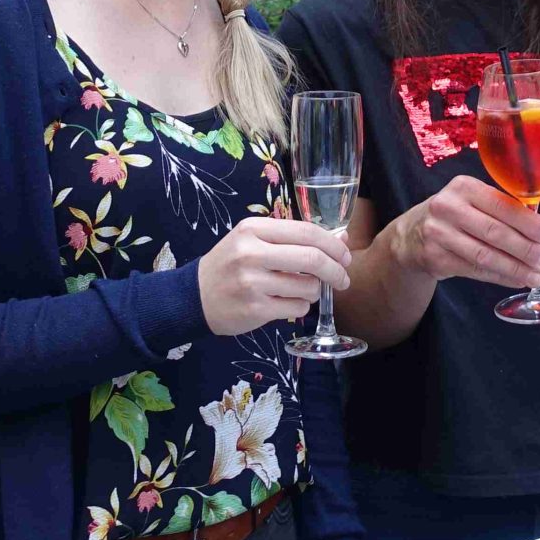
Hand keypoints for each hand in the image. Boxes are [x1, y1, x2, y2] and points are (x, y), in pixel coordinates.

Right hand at [198, 217, 350, 336]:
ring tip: (304, 290)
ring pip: (308, 287)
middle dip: (336, 271)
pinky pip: (297, 308)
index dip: (333, 245)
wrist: (194, 296)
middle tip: (343, 279)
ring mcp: (252, 283)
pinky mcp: (254, 309)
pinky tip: (289, 302)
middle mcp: (251, 253)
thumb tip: (341, 239)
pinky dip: (301, 307)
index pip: (306, 232)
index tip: (345, 256)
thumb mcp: (254, 241)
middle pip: (312, 259)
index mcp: (253, 229)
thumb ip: (294, 238)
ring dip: (316, 291)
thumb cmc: (230, 264)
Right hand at [390, 176, 539, 289]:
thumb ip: (502, 209)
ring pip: (484, 255)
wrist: (411, 235)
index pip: (502, 205)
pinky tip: (517, 279)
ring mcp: (438, 234)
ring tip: (537, 276)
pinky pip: (474, 270)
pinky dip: (500, 277)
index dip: (529, 222)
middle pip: (494, 232)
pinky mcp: (435, 258)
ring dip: (515, 268)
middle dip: (526, 249)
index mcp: (464, 186)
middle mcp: (448, 207)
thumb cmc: (455, 215)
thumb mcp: (472, 201)